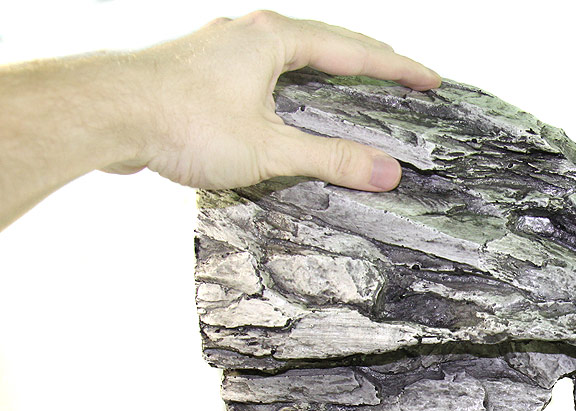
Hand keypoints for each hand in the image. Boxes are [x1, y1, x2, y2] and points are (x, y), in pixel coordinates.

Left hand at [103, 10, 439, 191]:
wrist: (105, 114)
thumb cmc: (179, 120)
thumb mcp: (269, 148)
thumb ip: (331, 159)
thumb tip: (385, 170)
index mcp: (275, 40)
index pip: (355, 51)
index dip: (398, 68)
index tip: (430, 79)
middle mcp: (249, 34)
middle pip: (326, 43)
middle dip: (368, 61)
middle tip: (401, 75)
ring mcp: (221, 48)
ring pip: (291, 54)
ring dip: (326, 69)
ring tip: (352, 85)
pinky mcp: (200, 70)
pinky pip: (263, 70)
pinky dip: (291, 84)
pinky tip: (288, 104)